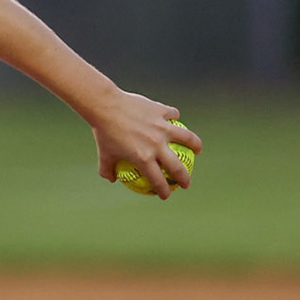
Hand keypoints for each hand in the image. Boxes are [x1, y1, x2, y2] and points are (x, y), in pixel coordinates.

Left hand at [83, 89, 201, 200]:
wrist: (104, 105)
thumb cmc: (102, 131)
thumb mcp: (103, 153)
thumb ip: (107, 169)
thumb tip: (111, 179)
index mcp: (143, 158)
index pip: (158, 181)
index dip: (164, 191)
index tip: (166, 195)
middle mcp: (156, 145)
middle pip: (178, 167)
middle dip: (184, 179)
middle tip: (185, 183)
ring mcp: (161, 127)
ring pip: (187, 138)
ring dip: (195, 146)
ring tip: (197, 150)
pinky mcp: (160, 111)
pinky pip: (173, 114)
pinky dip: (175, 116)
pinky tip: (175, 119)